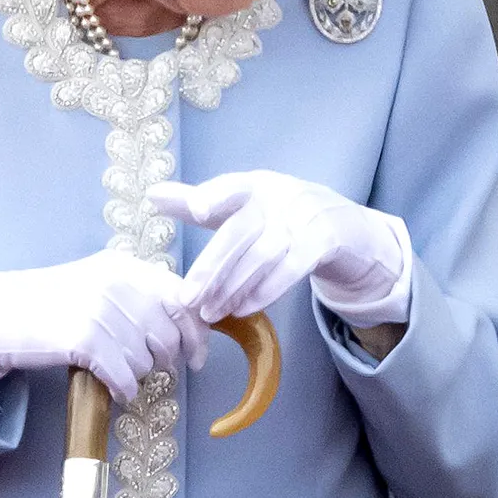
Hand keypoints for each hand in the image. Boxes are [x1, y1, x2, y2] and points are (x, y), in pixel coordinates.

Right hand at [0, 250, 207, 404]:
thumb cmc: (56, 305)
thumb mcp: (103, 284)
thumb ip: (143, 297)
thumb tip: (192, 326)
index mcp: (128, 267)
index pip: (183, 300)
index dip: (197, 334)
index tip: (197, 357)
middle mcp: (118, 284)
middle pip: (168, 336)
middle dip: (165, 360)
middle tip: (148, 367)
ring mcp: (101, 310)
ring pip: (146, 360)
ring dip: (137, 375)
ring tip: (116, 369)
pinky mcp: (85, 339)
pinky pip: (124, 376)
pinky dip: (124, 389)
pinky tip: (115, 388)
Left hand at [148, 171, 412, 326]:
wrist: (346, 228)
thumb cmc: (282, 216)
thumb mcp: (245, 206)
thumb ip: (200, 202)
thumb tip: (151, 195)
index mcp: (257, 185)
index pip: (234, 187)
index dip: (215, 195)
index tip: (196, 208)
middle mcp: (282, 196)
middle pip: (242, 231)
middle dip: (212, 267)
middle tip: (186, 299)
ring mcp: (307, 217)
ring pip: (265, 254)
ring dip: (235, 287)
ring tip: (210, 313)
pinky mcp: (326, 240)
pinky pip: (294, 267)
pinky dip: (268, 289)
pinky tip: (244, 308)